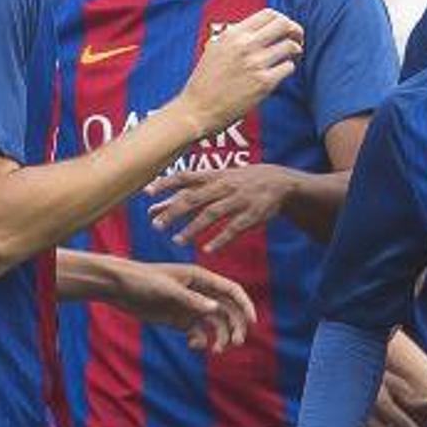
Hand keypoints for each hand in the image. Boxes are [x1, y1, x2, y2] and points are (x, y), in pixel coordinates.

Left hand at [116, 262, 253, 352]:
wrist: (118, 287)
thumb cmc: (142, 280)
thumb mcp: (167, 290)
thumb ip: (191, 300)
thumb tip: (215, 310)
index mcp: (201, 279)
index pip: (231, 291)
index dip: (244, 306)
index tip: (252, 322)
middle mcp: (200, 293)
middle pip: (227, 310)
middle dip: (234, 326)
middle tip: (236, 343)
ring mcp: (190, 307)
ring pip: (215, 324)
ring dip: (220, 337)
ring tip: (217, 350)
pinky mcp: (179, 320)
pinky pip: (198, 333)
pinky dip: (200, 342)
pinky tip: (194, 346)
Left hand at [145, 161, 300, 251]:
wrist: (279, 181)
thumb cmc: (240, 182)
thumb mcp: (217, 179)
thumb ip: (188, 191)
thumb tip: (155, 203)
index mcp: (213, 176)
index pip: (185, 177)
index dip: (166, 184)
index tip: (147, 194)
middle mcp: (223, 186)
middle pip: (194, 198)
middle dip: (174, 211)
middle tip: (156, 225)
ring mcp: (238, 200)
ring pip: (212, 214)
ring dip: (193, 228)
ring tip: (177, 241)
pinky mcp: (252, 215)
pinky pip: (234, 228)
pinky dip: (220, 239)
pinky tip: (207, 249)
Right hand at [177, 9, 301, 135]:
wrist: (198, 108)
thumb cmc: (205, 81)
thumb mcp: (215, 48)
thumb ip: (236, 37)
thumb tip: (259, 30)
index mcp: (233, 34)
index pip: (269, 14)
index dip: (282, 19)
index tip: (285, 28)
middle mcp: (246, 45)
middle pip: (284, 25)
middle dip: (296, 30)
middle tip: (297, 39)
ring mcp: (256, 63)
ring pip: (290, 46)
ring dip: (295, 50)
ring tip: (292, 56)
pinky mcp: (264, 83)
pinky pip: (288, 68)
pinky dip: (288, 68)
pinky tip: (280, 72)